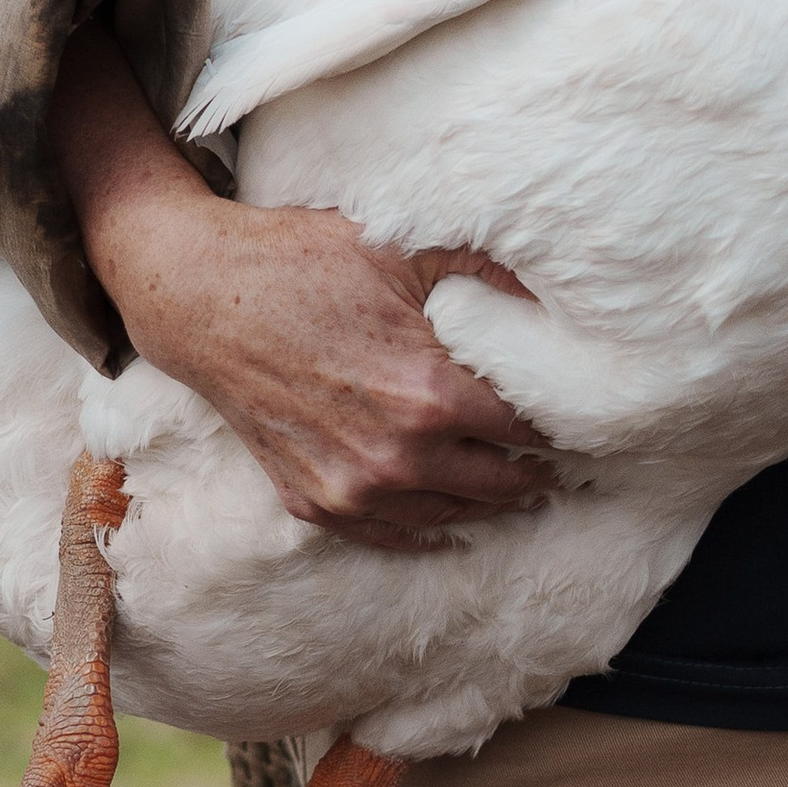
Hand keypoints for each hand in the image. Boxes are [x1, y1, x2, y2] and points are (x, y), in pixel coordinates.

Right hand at [51, 25, 555, 551]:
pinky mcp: (312, 501)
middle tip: (566, 463)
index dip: (559, 422)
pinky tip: (454, 525)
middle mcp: (396, 456)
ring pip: (449, 516)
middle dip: (536, 472)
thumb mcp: (403, 250)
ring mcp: (350, 487)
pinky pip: (388, 536)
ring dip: (491, 506)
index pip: (525, 427)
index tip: (585, 418)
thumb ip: (483, 271)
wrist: (203, 299)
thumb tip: (552, 286)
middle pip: (498, 483)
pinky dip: (428, 532)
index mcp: (430, 395)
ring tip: (524, 492)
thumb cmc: (304, 264)